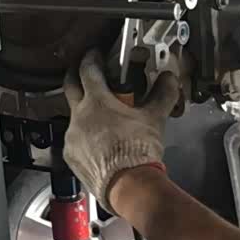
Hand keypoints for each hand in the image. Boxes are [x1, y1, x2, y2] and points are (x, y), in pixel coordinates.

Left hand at [63, 49, 178, 211]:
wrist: (128, 186)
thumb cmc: (139, 149)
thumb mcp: (154, 118)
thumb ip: (161, 94)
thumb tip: (169, 78)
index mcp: (96, 101)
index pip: (88, 69)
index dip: (91, 58)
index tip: (95, 53)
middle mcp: (78, 116)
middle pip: (70, 87)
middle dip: (76, 76)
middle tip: (85, 73)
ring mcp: (71, 137)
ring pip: (73, 116)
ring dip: (83, 111)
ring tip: (99, 115)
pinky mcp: (70, 156)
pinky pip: (74, 139)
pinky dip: (84, 135)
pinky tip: (98, 141)